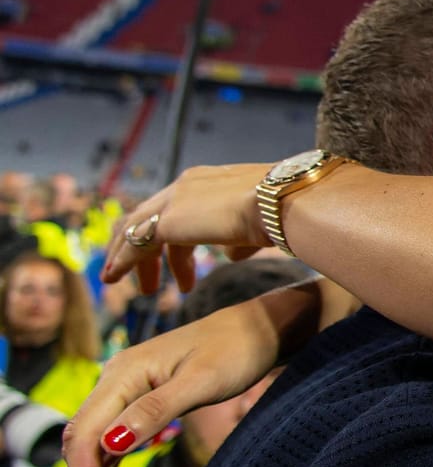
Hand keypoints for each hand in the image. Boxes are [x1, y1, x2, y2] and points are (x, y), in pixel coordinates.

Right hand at [62, 297, 286, 466]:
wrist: (260, 328)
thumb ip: (155, 411)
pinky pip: (113, 445)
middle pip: (84, 447)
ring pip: (96, 449)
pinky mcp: (142, 405)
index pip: (87, 436)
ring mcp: (126, 394)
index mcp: (123, 375)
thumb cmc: (237, 348)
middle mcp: (115, 383)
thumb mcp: (202, 380)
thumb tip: (110, 446)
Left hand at [103, 164, 273, 293]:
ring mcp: (175, 200)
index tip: (177, 263)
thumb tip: (229, 257)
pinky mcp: (167, 220)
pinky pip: (135, 243)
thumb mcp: (259, 229)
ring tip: (128, 285)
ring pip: (136, 227)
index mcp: (211, 182)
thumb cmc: (284, 214)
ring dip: (128, 257)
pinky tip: (114, 278)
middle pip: (151, 215)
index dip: (172, 237)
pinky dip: (122, 261)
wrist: (284, 203)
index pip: (179, 208)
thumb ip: (240, 243)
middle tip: (150, 279)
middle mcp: (188, 184)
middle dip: (145, 248)